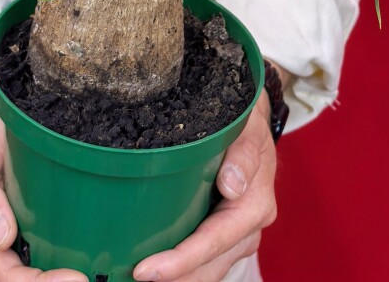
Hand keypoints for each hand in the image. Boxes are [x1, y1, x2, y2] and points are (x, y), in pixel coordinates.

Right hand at [0, 108, 87, 281]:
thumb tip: (1, 237)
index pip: (6, 276)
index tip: (74, 278)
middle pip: (22, 280)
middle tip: (94, 276)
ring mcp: (8, 239)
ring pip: (33, 269)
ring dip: (60, 272)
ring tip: (97, 269)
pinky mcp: (23, 227)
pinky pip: (40, 250)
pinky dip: (62, 256)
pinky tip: (88, 251)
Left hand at [132, 92, 277, 281]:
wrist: (252, 121)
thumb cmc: (247, 122)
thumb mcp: (248, 127)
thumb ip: (243, 153)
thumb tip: (232, 185)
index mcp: (255, 203)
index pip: (216, 240)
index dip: (182, 260)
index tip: (146, 270)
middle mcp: (249, 225)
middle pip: (210, 265)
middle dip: (175, 278)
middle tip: (133, 278)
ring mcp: (238, 233)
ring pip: (208, 270)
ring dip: (178, 278)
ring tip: (138, 279)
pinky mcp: (226, 232)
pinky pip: (205, 260)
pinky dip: (183, 268)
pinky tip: (156, 268)